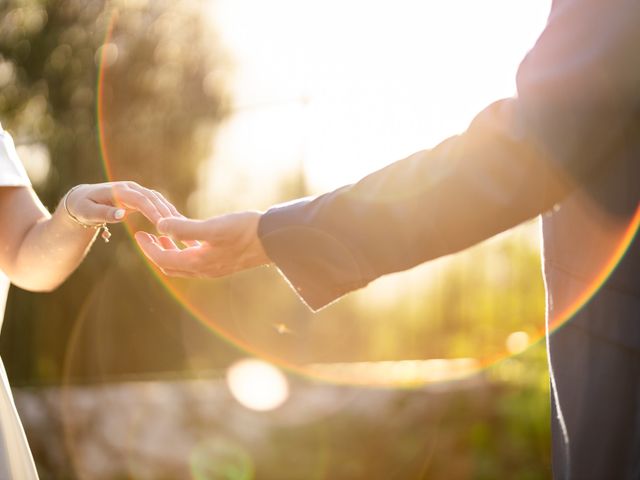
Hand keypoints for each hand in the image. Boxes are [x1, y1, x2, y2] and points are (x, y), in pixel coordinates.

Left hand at [64, 181, 177, 225]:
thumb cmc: (83, 207)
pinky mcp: (141, 197)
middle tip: (179, 228)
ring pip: (158, 200)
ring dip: (171, 212)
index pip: (140, 199)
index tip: (163, 225)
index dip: (153, 211)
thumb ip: (103, 214)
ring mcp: (137, 191)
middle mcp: (131, 188)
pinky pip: (157, 203)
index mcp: (119, 190)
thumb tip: (122, 215)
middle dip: (167, 213)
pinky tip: (177, 223)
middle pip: (153, 198)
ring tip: (183, 226)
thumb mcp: (87, 212)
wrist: (83, 199)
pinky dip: (168, 212)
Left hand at [134, 211, 270, 276]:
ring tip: (163, 235)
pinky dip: (186, 251)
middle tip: (146, 236)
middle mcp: (204, 270)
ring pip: (183, 265)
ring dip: (170, 251)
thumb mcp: (213, 227)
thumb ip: (185, 227)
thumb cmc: (244, 230)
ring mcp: (214, 268)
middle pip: (170, 266)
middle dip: (155, 252)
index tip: (138, 235)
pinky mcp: (223, 263)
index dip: (148, 248)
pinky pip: (197, 261)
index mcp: (198, 262)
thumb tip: (160, 225)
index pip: (163, 258)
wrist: (272, 239)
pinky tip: (190, 238)